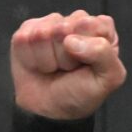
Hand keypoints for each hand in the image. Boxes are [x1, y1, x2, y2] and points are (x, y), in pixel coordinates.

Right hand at [10, 10, 126, 119]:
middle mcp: (76, 22)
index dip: (88, 47)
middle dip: (65, 55)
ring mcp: (50, 24)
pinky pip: (23, 39)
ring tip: (55, 68)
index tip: (87, 63)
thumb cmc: (82, 91)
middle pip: (65, 27)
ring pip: (42, 33)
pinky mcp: (27, 31)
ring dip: (48, 59)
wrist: (51, 109)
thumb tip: (71, 40)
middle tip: (69, 68)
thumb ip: (104, 53)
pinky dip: (30, 59)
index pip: (94, 23)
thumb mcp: (108, 78)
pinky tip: (38, 65)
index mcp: (101, 29)